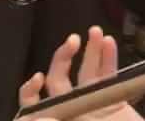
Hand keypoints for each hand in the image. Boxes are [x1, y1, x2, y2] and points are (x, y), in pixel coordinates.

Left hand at [20, 27, 142, 120]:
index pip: (34, 106)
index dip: (31, 91)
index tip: (38, 79)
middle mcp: (71, 112)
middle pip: (60, 80)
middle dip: (63, 58)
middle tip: (73, 41)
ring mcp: (92, 106)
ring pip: (87, 73)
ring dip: (90, 51)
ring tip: (96, 33)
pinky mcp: (114, 102)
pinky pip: (108, 77)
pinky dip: (109, 60)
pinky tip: (109, 44)